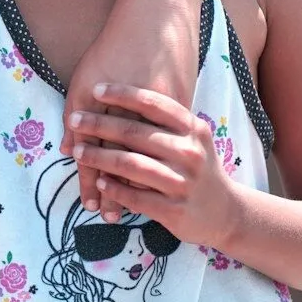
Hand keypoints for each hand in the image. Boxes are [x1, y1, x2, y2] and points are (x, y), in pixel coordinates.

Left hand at [62, 32, 198, 222]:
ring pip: (131, 165)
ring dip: (99, 157)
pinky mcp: (174, 210)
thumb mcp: (192, 140)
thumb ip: (164, 123)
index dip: (122, 94)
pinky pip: (135, 197)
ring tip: (77, 151)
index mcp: (192, 129)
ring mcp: (182, 183)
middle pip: (135, 132)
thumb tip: (122, 101)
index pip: (154, 104)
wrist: (227, 213)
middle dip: (99, 124)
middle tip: (74, 119)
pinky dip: (113, 188)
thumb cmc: (199, 169)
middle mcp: (189, 153)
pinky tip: (99, 180)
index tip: (96, 88)